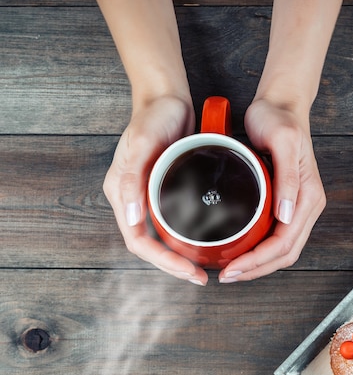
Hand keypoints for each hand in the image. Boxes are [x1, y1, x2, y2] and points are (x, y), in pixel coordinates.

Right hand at [103, 95, 209, 285]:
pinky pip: (175, 220)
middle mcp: (135, 199)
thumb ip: (132, 178)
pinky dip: (188, 234)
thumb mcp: (141, 143)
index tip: (189, 271)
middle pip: (151, 245)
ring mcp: (151, 195)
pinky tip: (207, 239)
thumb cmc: (153, 117)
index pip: (139, 241)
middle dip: (174, 265)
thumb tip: (132, 218)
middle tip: (200, 276)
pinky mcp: (168, 188)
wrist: (167, 98)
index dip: (163, 261)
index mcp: (123, 194)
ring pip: (164, 235)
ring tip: (204, 265)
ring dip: (181, 254)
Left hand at [218, 98, 325, 281]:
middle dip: (256, 269)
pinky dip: (257, 250)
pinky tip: (239, 250)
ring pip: (280, 249)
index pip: (285, 243)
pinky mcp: (284, 202)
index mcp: (308, 197)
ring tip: (231, 270)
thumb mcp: (283, 142)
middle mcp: (305, 206)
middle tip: (227, 275)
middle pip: (284, 253)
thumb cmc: (279, 119)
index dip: (259, 261)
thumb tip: (288, 215)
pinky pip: (274, 236)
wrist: (279, 105)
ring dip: (257, 265)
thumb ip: (289, 178)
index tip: (234, 268)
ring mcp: (296, 206)